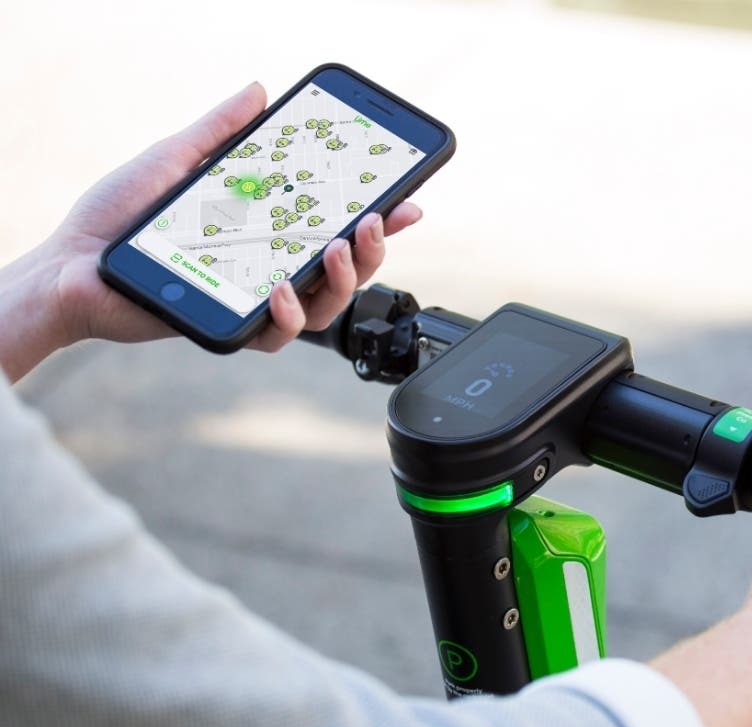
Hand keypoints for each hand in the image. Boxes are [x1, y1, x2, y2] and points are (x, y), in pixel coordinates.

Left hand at [0, 82, 422, 380]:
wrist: (72, 266)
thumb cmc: (119, 218)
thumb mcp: (176, 161)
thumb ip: (219, 131)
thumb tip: (257, 93)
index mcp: (268, 231)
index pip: (335, 225)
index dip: (379, 217)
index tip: (406, 199)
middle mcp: (272, 269)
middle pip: (347, 270)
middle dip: (375, 248)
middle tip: (373, 222)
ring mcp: (257, 302)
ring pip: (328, 306)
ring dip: (347, 279)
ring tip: (338, 248)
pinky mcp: (236, 329)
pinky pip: (281, 334)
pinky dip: (292, 314)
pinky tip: (281, 287)